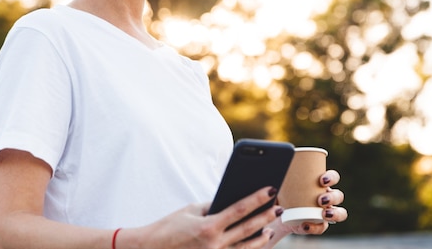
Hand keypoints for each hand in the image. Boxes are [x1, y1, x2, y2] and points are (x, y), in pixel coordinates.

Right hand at [119, 186, 282, 248]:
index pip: (238, 210)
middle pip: (247, 229)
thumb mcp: (190, 211)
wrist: (152, 248)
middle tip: (279, 208)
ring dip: (261, 237)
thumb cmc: (170, 226)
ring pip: (245, 247)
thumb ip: (212, 206)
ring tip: (270, 228)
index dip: (256, 199)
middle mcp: (214, 244)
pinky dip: (247, 248)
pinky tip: (255, 242)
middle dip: (265, 217)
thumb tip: (231, 202)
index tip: (270, 189)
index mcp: (208, 226)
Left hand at [281, 169, 347, 234]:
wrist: (276, 211)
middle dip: (333, 197)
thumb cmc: (282, 191)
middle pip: (338, 196)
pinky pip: (322, 228)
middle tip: (321, 199)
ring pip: (340, 213)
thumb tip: (274, 166)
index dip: (332, 177)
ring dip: (335, 213)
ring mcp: (325, 212)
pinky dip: (315, 227)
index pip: (333, 177)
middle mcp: (327, 197)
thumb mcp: (281, 181)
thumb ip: (279, 173)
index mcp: (321, 183)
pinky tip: (306, 226)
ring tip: (323, 214)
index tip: (322, 180)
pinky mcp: (318, 225)